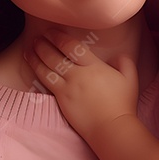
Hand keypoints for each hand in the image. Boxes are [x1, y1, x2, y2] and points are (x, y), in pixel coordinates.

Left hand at [23, 29, 138, 138]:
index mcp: (94, 66)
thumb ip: (125, 63)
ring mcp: (68, 88)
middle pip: (55, 56)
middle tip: (36, 38)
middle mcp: (78, 74)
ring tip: (28, 50)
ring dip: (35, 57)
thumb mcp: (130, 79)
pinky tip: (32, 67)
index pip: (72, 47)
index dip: (59, 37)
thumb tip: (118, 56)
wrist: (111, 127)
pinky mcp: (61, 100)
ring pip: (46, 69)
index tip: (51, 32)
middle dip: (43, 45)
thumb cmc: (122, 104)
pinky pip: (46, 83)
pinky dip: (37, 72)